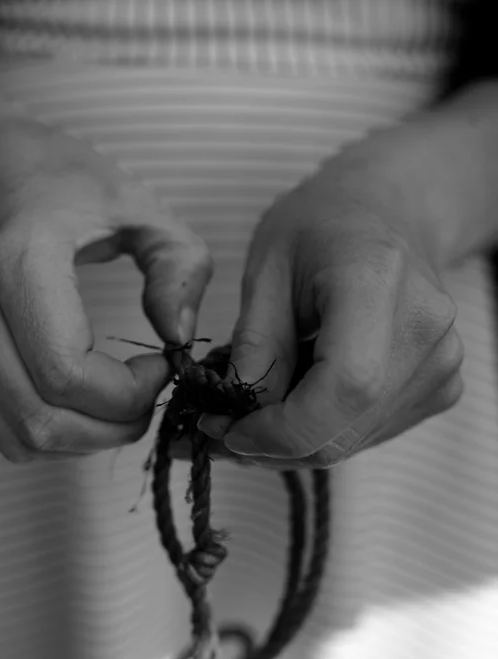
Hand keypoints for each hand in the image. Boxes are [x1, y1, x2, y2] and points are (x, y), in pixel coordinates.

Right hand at [0, 105, 211, 460]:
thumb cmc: (56, 178)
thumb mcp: (136, 201)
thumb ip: (178, 266)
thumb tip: (180, 338)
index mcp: (18, 256)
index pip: (65, 373)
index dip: (127, 393)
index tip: (161, 365)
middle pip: (40, 419)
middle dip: (112, 428)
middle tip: (147, 397)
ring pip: (20, 438)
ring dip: (84, 440)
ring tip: (118, 402)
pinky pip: (2, 431)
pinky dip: (53, 436)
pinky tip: (82, 402)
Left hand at [200, 144, 464, 466]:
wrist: (383, 213)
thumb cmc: (319, 229)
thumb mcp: (266, 270)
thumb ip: (254, 345)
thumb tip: (236, 418)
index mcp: (378, 284)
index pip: (343, 388)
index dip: (279, 429)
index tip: (225, 431)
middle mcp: (425, 330)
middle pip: (341, 429)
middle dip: (269, 445)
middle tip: (218, 432)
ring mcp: (441, 364)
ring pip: (348, 443)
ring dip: (287, 444)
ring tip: (249, 414)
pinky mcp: (440, 388)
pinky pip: (365, 436)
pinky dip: (317, 434)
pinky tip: (293, 402)